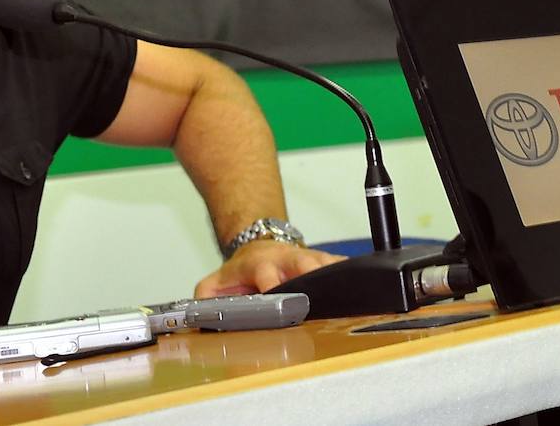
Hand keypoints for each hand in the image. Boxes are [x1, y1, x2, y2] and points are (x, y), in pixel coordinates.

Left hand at [194, 239, 344, 296]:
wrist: (258, 246)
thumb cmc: (240, 272)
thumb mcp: (215, 283)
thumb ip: (205, 297)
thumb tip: (200, 314)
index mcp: (258, 265)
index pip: (265, 274)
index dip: (270, 284)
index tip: (275, 295)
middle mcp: (284, 259)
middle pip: (302, 263)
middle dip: (310, 275)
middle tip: (320, 293)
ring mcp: (304, 257)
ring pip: (323, 261)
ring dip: (332, 272)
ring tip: (347, 286)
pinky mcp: (321, 259)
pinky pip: (338, 262)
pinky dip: (348, 270)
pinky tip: (359, 279)